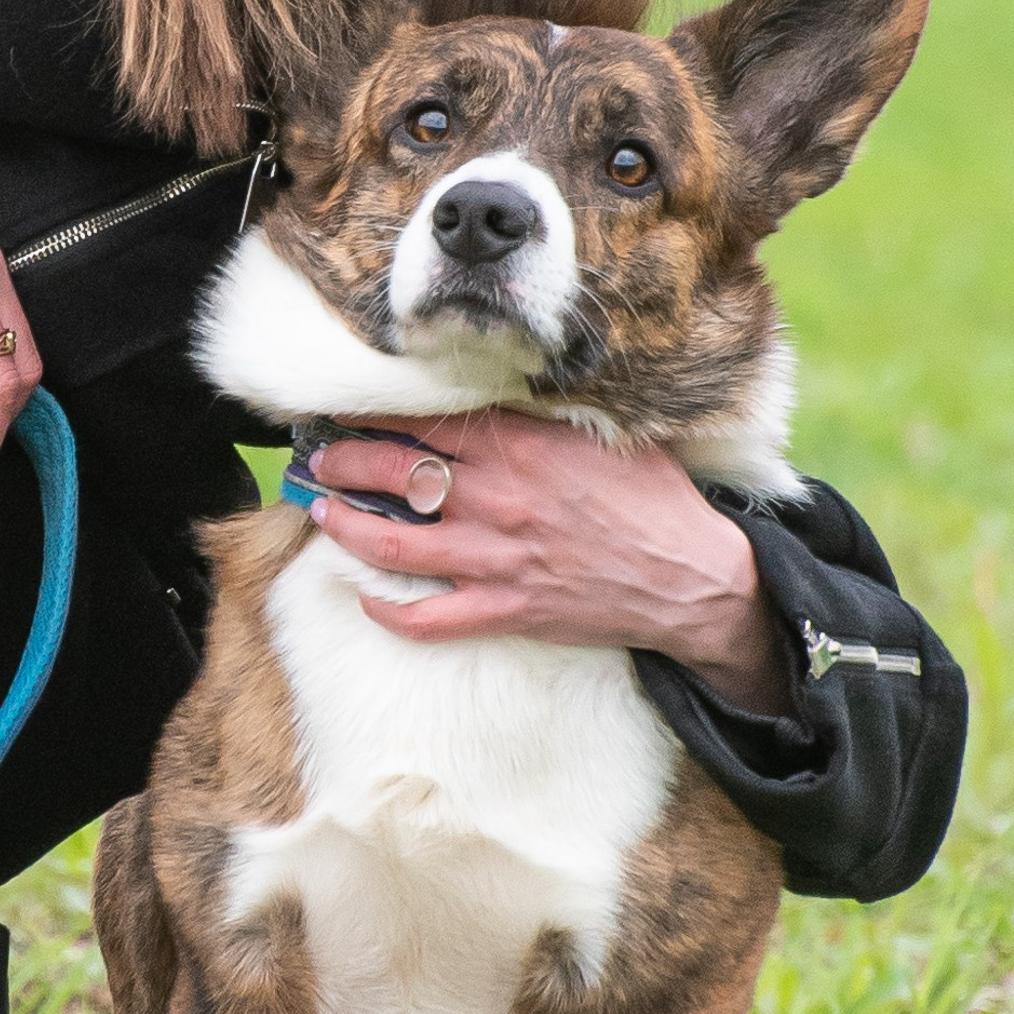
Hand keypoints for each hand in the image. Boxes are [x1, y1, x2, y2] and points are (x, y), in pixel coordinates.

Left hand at [305, 414, 794, 714]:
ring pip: (393, 546)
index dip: (370, 414)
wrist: (693, 577)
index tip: (340, 409)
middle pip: (393, 475)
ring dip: (346, 528)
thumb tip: (492, 394)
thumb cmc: (651, 498)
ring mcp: (497, 558)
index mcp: (518, 448)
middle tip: (319, 459)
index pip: (422, 420)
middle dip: (342, 464)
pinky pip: (429, 618)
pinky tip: (365, 597)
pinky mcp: (508, 609)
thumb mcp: (598, 433)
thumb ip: (538, 417)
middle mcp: (496, 499)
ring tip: (322, 513)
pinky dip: (389, 612)